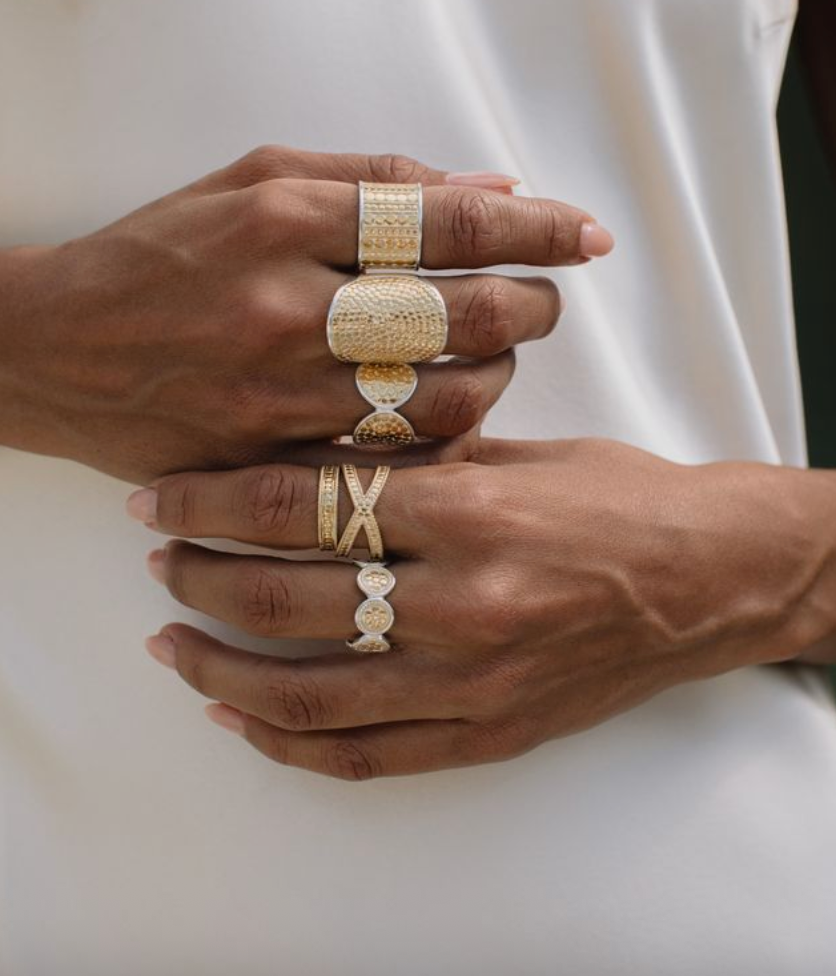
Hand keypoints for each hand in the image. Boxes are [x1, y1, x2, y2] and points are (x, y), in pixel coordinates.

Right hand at [0, 146, 612, 482]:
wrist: (52, 349)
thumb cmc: (158, 252)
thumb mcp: (250, 180)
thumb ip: (372, 179)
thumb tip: (489, 188)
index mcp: (282, 217)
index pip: (443, 219)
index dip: (533, 227)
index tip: (586, 236)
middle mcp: (285, 305)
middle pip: (459, 313)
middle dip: (531, 305)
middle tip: (546, 299)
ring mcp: (278, 391)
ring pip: (439, 397)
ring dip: (497, 374)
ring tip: (500, 354)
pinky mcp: (270, 457)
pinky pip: (389, 459)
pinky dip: (442, 436)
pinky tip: (454, 410)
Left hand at [131, 437, 833, 778]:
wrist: (709, 579)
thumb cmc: (618, 499)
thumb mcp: (515, 452)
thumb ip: (411, 462)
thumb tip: (307, 460)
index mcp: (467, 512)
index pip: (300, 506)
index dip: (213, 501)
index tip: (160, 498)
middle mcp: (461, 603)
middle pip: (286, 598)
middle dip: (200, 576)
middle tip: (155, 557)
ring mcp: (471, 682)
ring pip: (306, 694)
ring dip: (220, 670)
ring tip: (170, 644)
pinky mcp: (485, 733)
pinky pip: (364, 756)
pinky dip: (288, 743)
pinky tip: (240, 719)